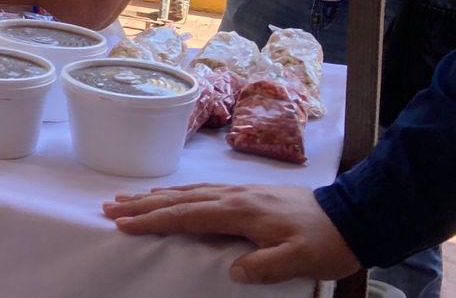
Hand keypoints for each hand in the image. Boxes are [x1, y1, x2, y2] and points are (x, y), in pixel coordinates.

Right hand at [103, 184, 360, 284]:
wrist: (353, 216)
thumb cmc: (325, 243)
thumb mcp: (301, 261)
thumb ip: (266, 266)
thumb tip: (233, 272)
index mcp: (240, 211)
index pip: (187, 215)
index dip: (153, 220)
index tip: (122, 223)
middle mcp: (234, 196)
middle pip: (179, 199)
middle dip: (142, 205)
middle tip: (109, 207)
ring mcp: (240, 192)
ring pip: (188, 192)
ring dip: (156, 197)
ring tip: (128, 198)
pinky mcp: (247, 194)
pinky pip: (202, 191)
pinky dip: (179, 194)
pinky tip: (171, 197)